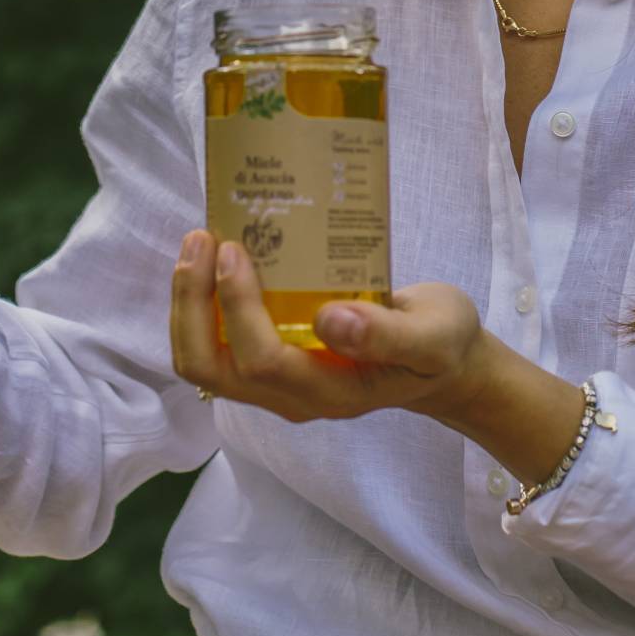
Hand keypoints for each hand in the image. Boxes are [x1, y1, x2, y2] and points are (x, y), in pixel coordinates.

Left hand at [171, 229, 492, 424]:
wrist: (445, 361)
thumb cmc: (439, 343)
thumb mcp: (434, 336)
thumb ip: (387, 335)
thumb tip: (327, 320)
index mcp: (332, 391)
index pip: (263, 362)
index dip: (237, 308)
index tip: (235, 248)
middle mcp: (295, 396)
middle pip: (215, 370)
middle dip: (193, 305)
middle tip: (201, 239)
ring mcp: (280, 385)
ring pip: (206, 363)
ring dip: (189, 305)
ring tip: (198, 244)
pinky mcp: (274, 365)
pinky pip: (218, 348)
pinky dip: (202, 307)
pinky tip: (213, 262)